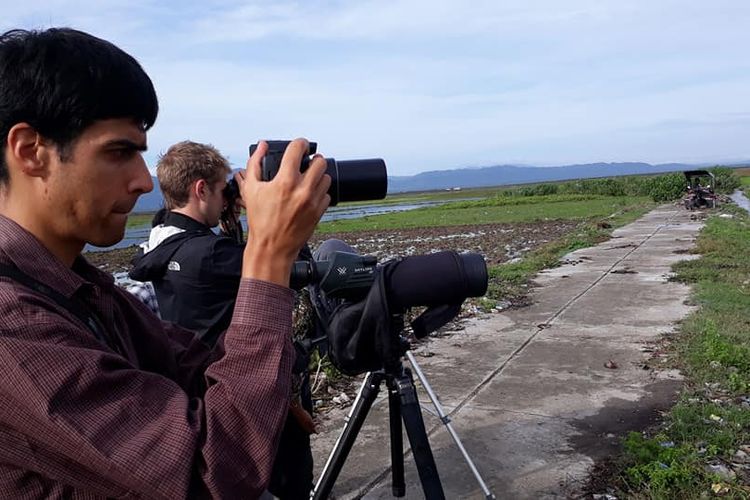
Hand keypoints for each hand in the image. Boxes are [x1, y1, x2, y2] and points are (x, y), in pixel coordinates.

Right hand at [235, 139, 330, 285]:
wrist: (272, 247)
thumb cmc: (260, 221)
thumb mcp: (250, 189)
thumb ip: (255, 163)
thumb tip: (263, 146)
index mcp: (285, 181)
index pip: (299, 149)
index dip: (300, 143)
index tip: (300, 145)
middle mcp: (302, 190)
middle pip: (320, 161)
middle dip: (313, 159)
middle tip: (306, 163)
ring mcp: (313, 202)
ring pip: (326, 177)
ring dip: (318, 175)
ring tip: (308, 179)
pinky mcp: (319, 212)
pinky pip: (327, 194)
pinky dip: (319, 191)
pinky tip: (309, 194)